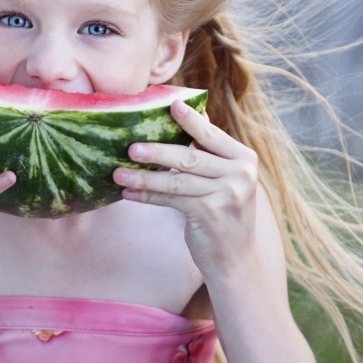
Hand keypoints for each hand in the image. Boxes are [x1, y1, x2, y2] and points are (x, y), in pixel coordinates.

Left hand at [113, 100, 259, 278]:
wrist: (236, 258)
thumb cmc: (224, 209)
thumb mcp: (225, 177)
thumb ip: (209, 151)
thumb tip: (187, 113)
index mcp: (244, 157)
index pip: (211, 135)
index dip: (190, 120)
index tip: (170, 104)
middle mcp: (240, 174)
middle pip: (189, 157)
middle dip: (157, 152)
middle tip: (130, 148)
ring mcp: (227, 195)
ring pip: (176, 180)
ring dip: (144, 178)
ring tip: (118, 174)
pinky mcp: (210, 214)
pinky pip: (172, 200)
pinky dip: (148, 197)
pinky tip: (128, 194)